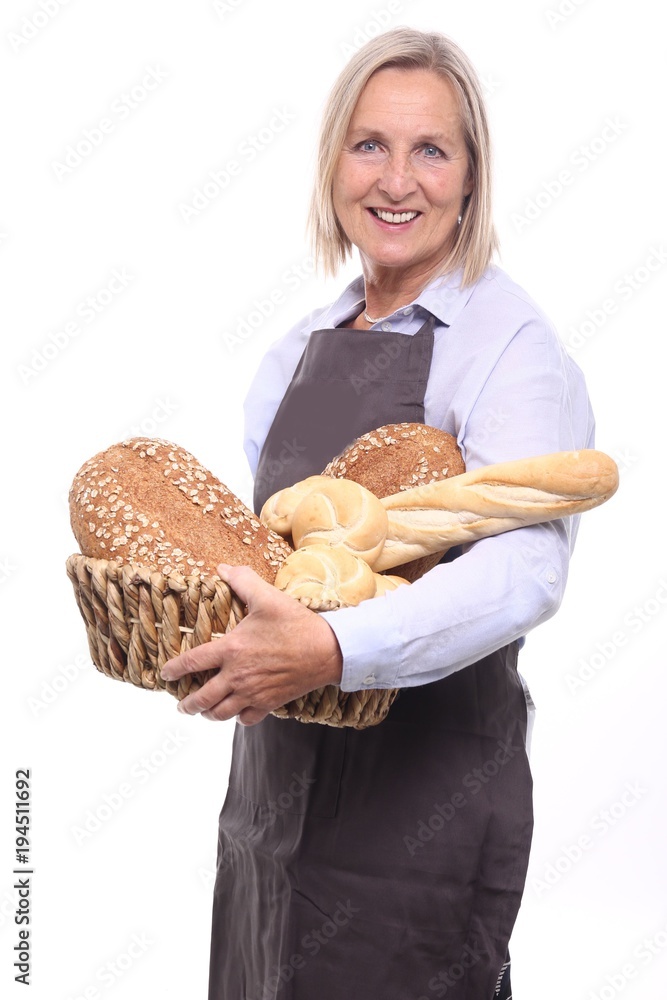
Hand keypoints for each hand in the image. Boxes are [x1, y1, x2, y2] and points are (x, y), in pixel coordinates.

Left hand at [160, 563, 343, 725]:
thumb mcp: (268, 598)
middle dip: (188, 704)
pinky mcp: (269, 703)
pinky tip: (236, 712)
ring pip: (221, 713)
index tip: (165, 674)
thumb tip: (224, 568)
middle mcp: (237, 676)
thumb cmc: (296, 623)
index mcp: (231, 649)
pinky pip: (246, 719)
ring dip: (208, 714)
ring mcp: (253, 692)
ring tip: (204, 712)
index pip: (192, 663)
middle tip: (182, 705)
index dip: (174, 670)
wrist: (327, 650)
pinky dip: (238, 718)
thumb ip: (243, 582)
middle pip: (202, 698)